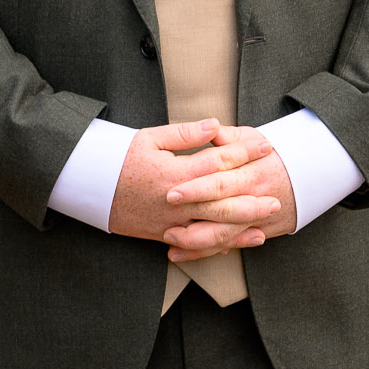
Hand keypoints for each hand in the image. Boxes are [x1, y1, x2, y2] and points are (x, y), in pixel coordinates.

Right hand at [107, 120, 280, 251]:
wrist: (90, 188)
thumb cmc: (119, 158)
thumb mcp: (149, 138)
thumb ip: (185, 134)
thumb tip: (215, 125)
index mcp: (176, 173)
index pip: (218, 163)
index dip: (245, 153)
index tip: (265, 147)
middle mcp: (177, 201)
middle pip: (223, 203)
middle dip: (252, 200)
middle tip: (277, 197)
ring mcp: (172, 222)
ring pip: (213, 228)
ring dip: (241, 227)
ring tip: (264, 223)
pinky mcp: (165, 234)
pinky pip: (196, 243)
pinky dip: (218, 244)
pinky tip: (235, 242)